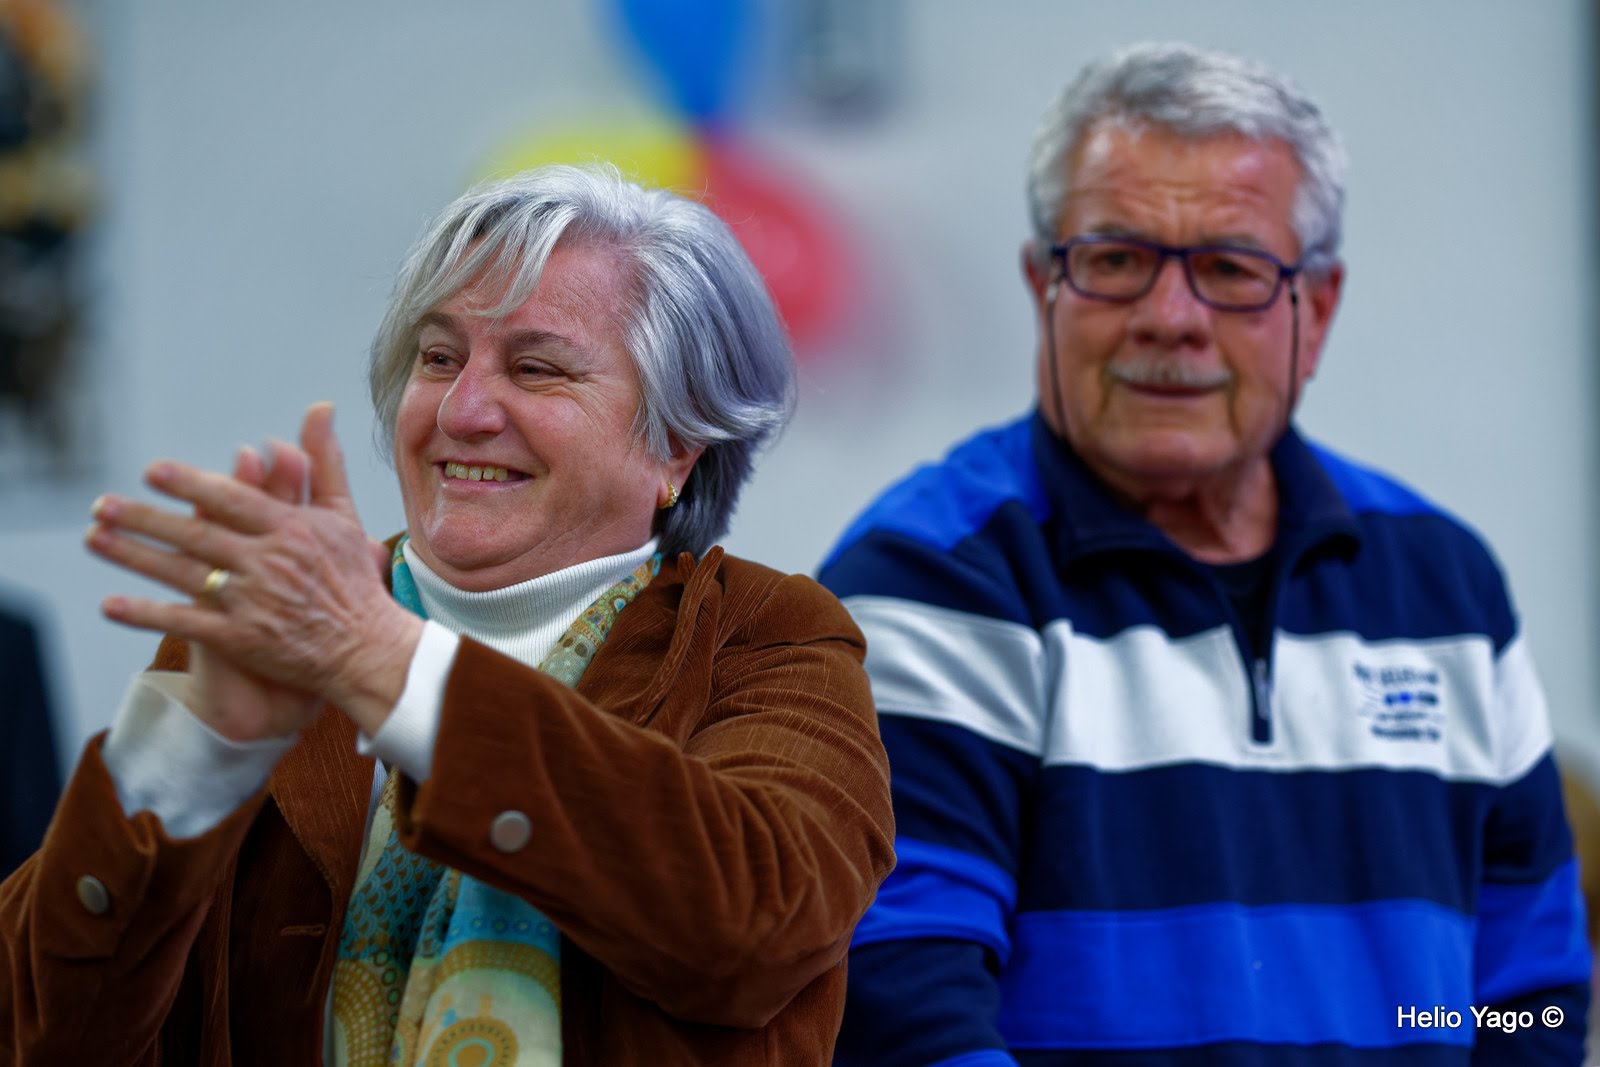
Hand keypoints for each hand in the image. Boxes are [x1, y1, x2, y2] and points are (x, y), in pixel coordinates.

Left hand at [88, 403, 421, 735]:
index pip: (233, 501)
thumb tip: (319, 407)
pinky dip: (146, 614)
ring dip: (134, 556)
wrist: (368, 650)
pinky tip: (110, 604)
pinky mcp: (242, 640)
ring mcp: (253, 603)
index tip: (153, 473)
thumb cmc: (355, 581)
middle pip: (197, 535)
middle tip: (103, 504)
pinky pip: (185, 622)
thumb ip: (323, 461)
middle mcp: (270, 563)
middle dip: (146, 519)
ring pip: (183, 574)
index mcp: (293, 529)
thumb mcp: (344, 516)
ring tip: (95, 539)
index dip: (191, 485)